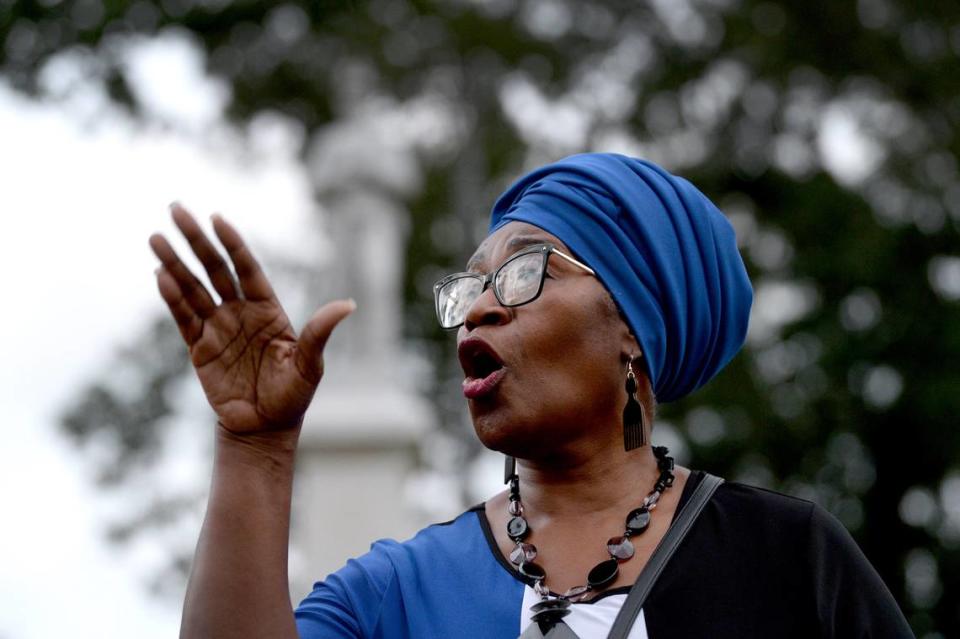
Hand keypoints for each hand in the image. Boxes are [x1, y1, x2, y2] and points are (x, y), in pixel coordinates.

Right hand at [149, 204, 353, 434]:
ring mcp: (218, 327)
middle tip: (177, 210)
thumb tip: (349, 304)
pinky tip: (160, 274)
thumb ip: (320, 332)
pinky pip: (183, 318)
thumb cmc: (293, 395)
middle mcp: (240, 311)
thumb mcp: (310, 364)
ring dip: (174, 263)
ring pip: (193, 288)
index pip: (247, 268)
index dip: (233, 243)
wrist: (265, 427)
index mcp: (267, 308)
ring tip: (156, 238)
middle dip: (196, 240)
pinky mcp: (199, 347)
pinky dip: (171, 297)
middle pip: (215, 269)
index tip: (217, 218)